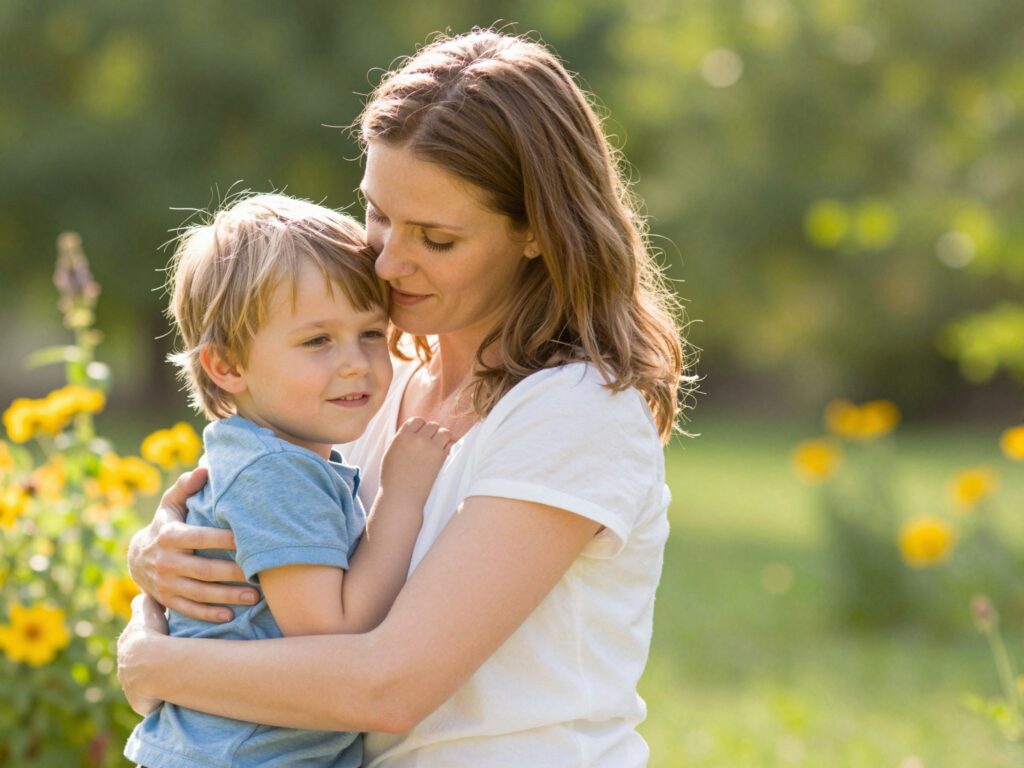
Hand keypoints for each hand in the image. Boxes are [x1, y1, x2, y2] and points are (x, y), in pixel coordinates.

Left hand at [117, 595, 168, 715]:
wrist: (152, 663)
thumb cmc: (153, 634)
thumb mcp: (148, 610)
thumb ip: (144, 602)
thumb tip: (145, 591)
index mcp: (126, 647)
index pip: (137, 644)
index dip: (151, 641)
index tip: (164, 641)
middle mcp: (124, 669)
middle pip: (138, 666)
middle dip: (151, 665)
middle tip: (171, 662)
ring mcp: (131, 688)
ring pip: (144, 685)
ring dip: (156, 683)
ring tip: (175, 680)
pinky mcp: (141, 703)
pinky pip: (151, 702)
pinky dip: (160, 699)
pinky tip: (173, 695)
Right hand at [127, 468, 257, 621]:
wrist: (137, 558)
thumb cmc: (166, 524)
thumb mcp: (171, 504)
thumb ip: (187, 486)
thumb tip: (205, 467)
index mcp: (170, 536)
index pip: (200, 537)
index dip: (223, 539)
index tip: (249, 540)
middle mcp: (166, 561)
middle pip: (204, 570)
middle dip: (233, 574)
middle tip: (260, 574)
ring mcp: (166, 584)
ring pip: (200, 594)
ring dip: (227, 597)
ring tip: (254, 598)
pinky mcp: (167, 600)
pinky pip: (189, 610)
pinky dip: (209, 615)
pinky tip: (230, 616)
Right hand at [380, 418, 451, 505]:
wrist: (401, 496)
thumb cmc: (393, 478)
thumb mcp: (390, 453)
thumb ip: (401, 439)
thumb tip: (413, 430)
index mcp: (402, 436)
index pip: (417, 420)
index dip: (420, 427)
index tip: (421, 436)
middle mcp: (416, 439)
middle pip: (432, 425)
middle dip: (432, 433)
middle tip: (430, 444)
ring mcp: (429, 447)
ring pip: (443, 432)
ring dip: (443, 438)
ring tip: (439, 448)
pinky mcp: (440, 457)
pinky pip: (450, 444)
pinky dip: (449, 447)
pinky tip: (444, 454)